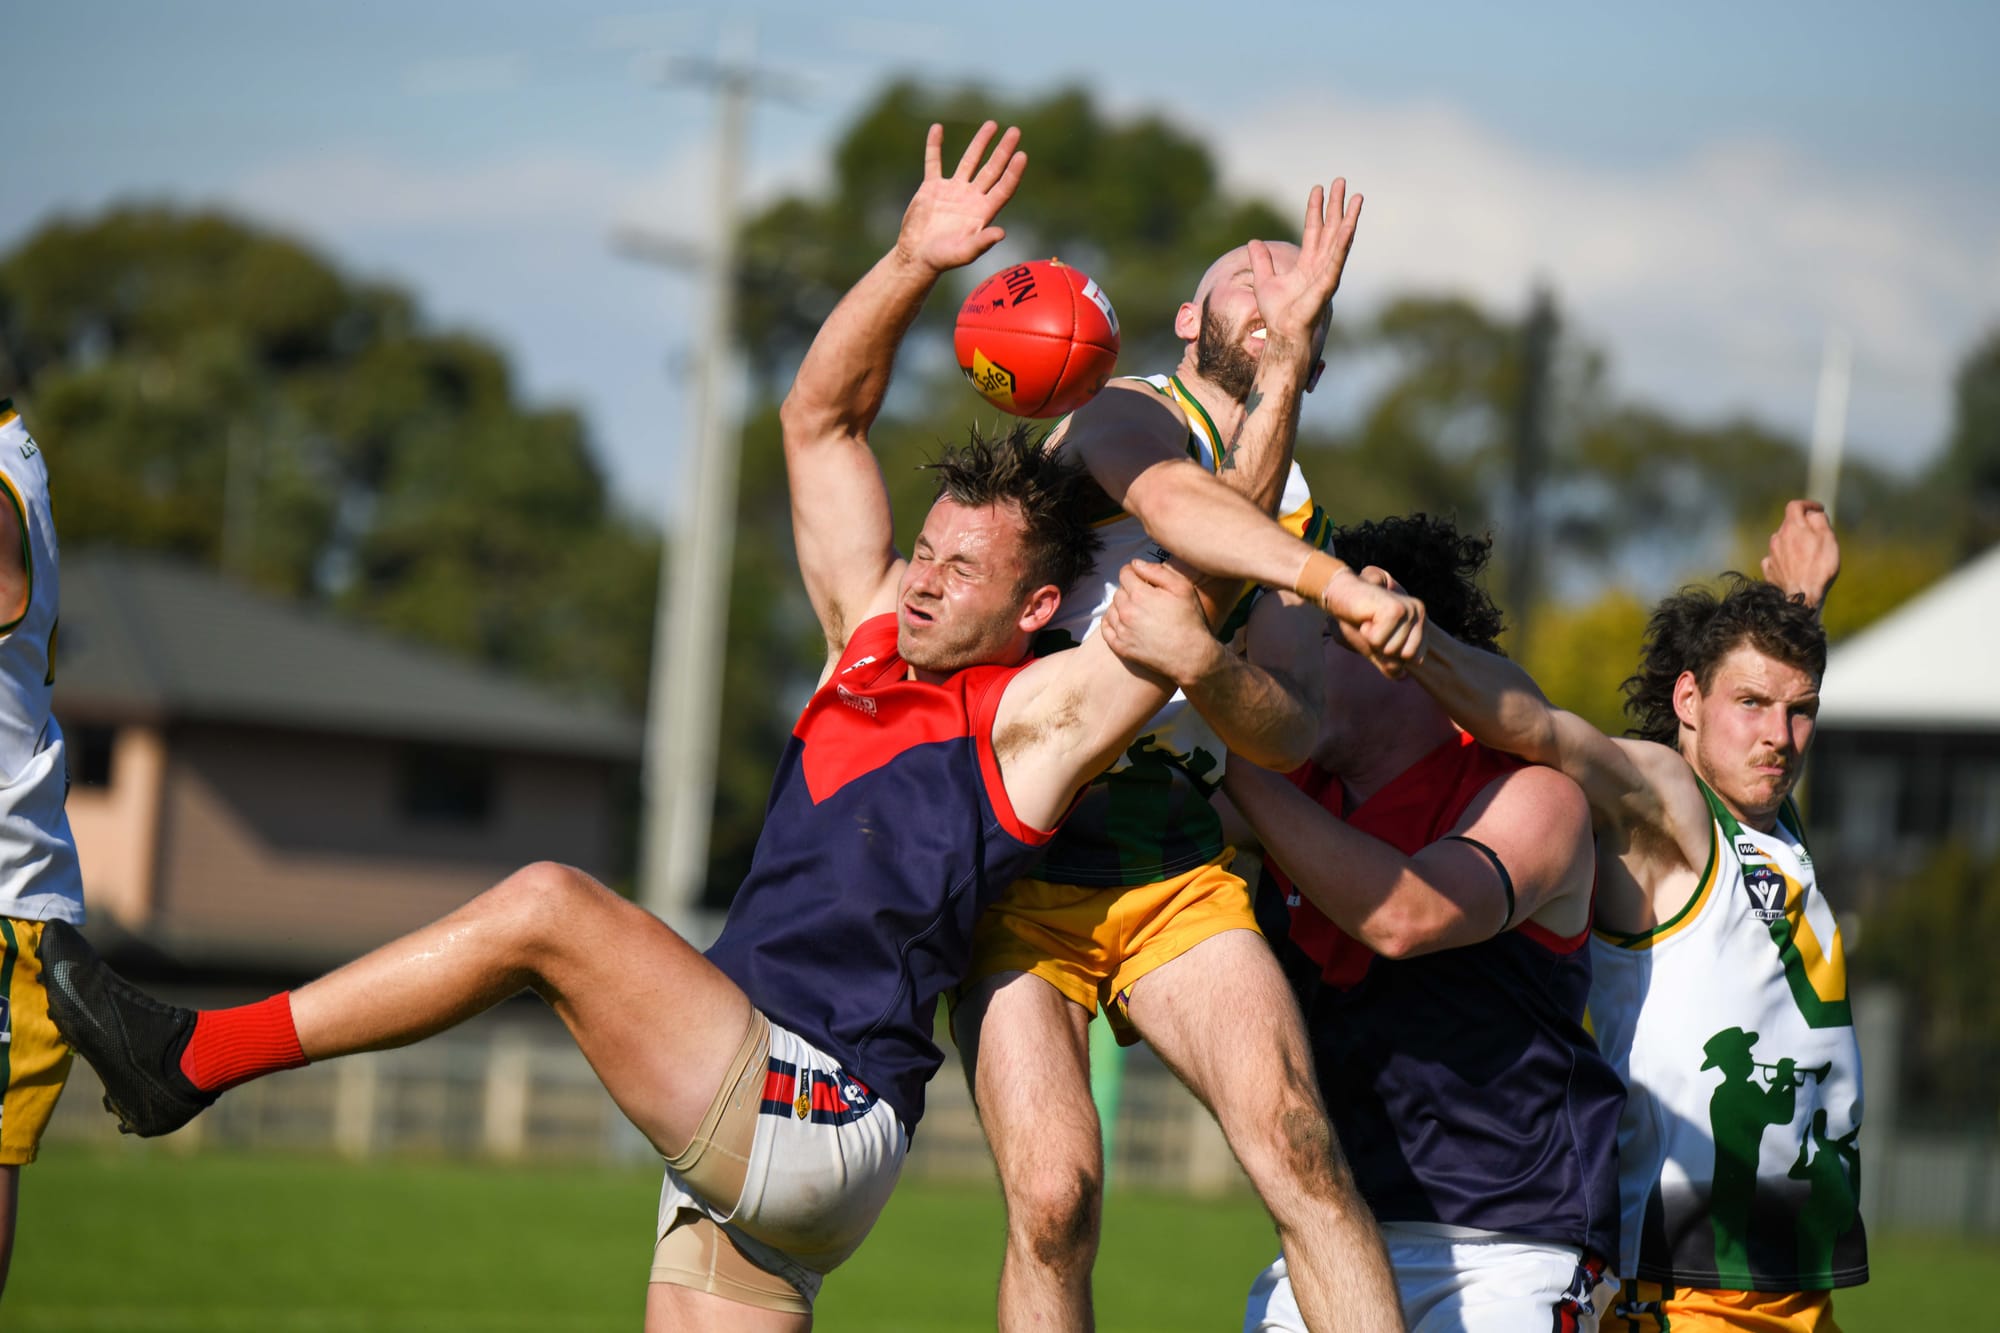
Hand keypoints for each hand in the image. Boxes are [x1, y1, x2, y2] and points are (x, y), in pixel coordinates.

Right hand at [895, 122, 1027, 275]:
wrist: (916, 257)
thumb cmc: (943, 259)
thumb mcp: (964, 253)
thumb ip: (982, 243)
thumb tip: (1002, 233)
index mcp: (983, 212)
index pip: (1003, 187)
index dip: (1013, 172)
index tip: (1022, 154)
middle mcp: (971, 198)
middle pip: (992, 169)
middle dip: (1003, 151)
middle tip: (1015, 131)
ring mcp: (952, 190)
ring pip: (969, 161)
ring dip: (979, 143)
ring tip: (991, 125)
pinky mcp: (932, 188)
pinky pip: (933, 162)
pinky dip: (934, 146)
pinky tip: (937, 128)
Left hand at [1100, 560, 1219, 684]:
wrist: (1191, 656)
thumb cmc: (1190, 621)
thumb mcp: (1182, 588)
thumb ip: (1157, 571)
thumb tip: (1136, 563)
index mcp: (1140, 595)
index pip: (1124, 574)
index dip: (1132, 572)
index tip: (1140, 576)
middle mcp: (1126, 612)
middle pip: (1119, 591)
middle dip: (1129, 589)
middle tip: (1144, 595)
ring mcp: (1122, 631)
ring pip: (1111, 609)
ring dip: (1120, 606)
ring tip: (1136, 609)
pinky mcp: (1121, 647)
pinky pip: (1106, 629)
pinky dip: (1111, 622)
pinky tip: (1121, 621)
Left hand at [1249, 177, 1362, 351]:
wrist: (1282, 333)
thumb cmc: (1277, 312)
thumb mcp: (1264, 279)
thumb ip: (1261, 261)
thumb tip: (1253, 242)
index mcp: (1307, 262)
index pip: (1313, 229)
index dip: (1315, 208)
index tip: (1318, 188)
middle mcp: (1320, 264)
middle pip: (1330, 228)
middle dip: (1336, 205)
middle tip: (1341, 181)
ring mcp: (1327, 272)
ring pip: (1340, 240)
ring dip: (1348, 218)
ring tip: (1356, 197)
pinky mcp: (1328, 284)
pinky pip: (1337, 260)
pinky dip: (1343, 244)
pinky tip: (1348, 226)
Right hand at [1323, 564, 1423, 677]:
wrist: (1340, 596)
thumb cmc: (1357, 622)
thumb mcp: (1375, 648)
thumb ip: (1390, 664)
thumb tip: (1402, 676)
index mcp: (1420, 622)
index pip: (1414, 659)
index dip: (1390, 654)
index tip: (1380, 634)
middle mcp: (1418, 613)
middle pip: (1405, 657)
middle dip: (1382, 649)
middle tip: (1373, 628)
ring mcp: (1408, 610)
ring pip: (1392, 650)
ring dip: (1373, 640)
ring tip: (1368, 622)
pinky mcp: (1395, 610)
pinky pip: (1380, 641)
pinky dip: (1367, 633)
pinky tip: (1365, 618)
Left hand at [1760, 499, 1838, 610]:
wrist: (1802, 596)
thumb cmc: (1819, 567)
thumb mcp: (1828, 538)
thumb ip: (1819, 521)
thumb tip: (1813, 513)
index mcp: (1792, 527)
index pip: (1795, 506)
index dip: (1807, 504)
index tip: (1818, 509)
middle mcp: (1777, 538)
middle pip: (1789, 524)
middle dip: (1802, 525)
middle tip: (1817, 534)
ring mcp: (1771, 554)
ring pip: (1781, 541)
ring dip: (1792, 541)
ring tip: (1807, 552)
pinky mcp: (1769, 569)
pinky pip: (1775, 557)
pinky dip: (1784, 557)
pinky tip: (1792, 565)